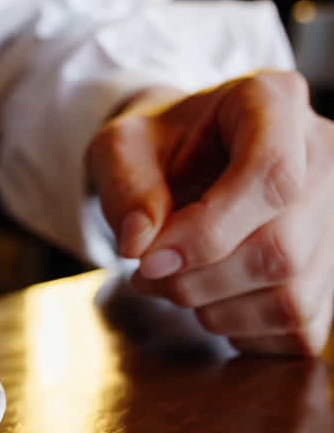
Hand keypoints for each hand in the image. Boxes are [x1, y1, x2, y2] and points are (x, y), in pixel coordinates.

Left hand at [87, 71, 333, 355]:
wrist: (183, 161)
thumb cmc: (153, 148)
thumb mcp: (119, 149)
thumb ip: (124, 188)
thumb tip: (140, 246)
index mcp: (272, 102)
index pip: (270, 174)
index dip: (206, 232)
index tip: (146, 259)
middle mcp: (325, 155)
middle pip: (281, 248)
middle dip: (197, 280)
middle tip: (145, 275)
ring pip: (293, 295)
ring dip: (214, 310)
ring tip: (172, 283)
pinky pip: (301, 326)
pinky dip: (243, 331)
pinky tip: (210, 301)